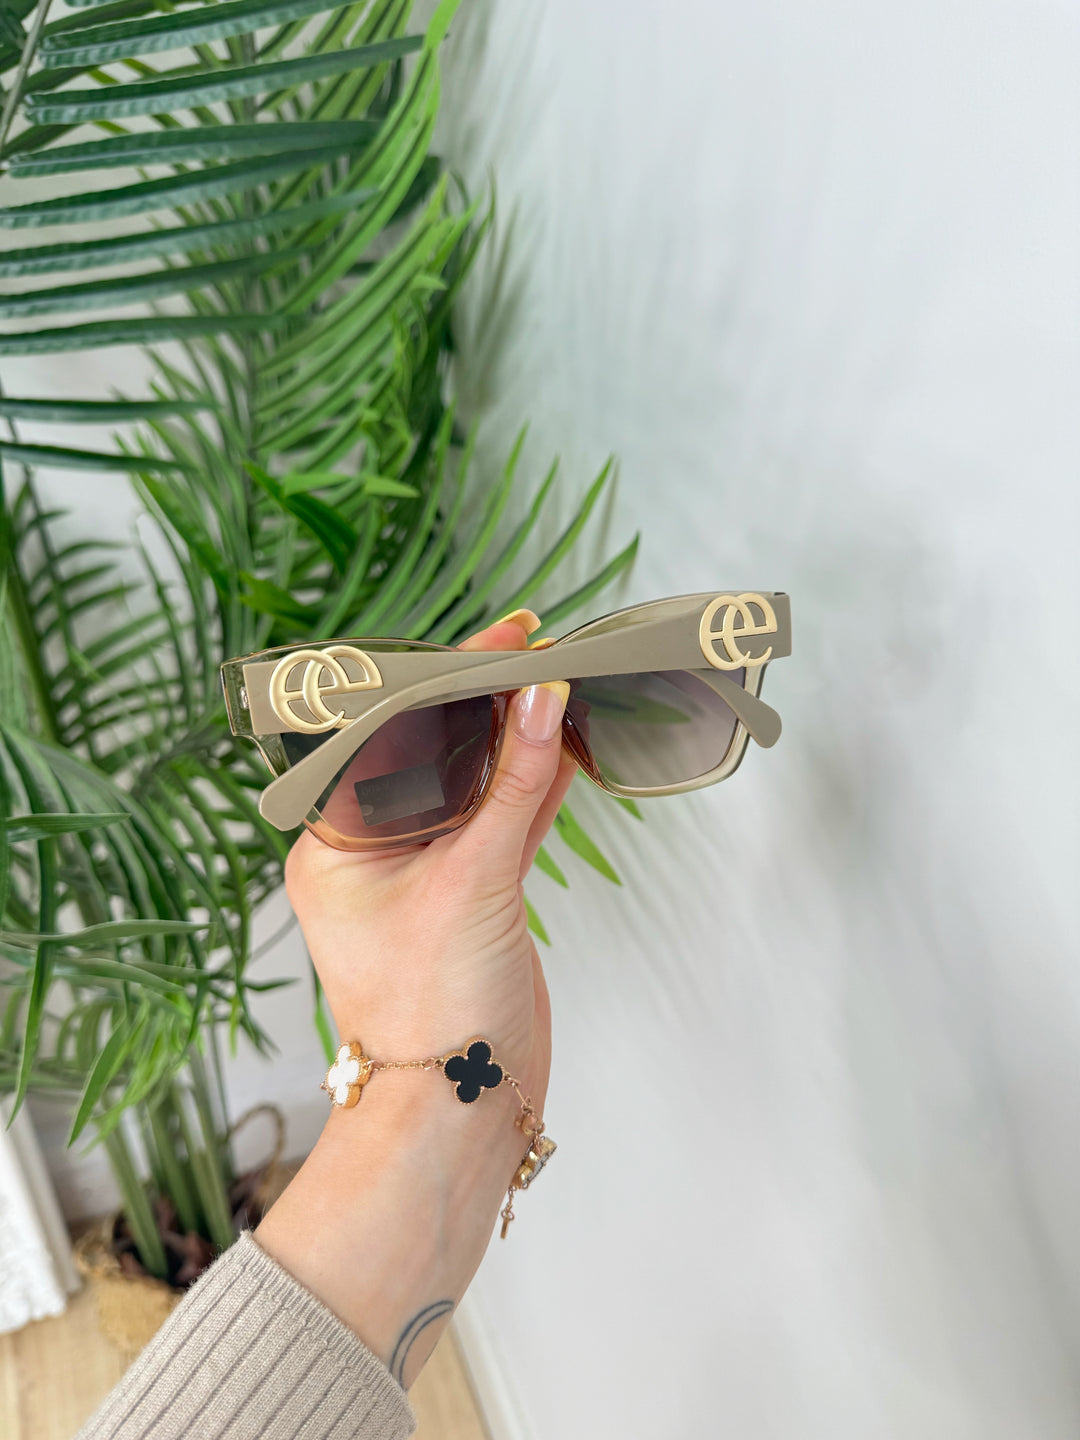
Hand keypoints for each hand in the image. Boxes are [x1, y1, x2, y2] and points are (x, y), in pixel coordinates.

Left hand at [257, 613, 574, 1387]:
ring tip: (561, 682)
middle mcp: (374, 851)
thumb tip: (543, 698)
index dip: (446, 679)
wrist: (463, 1109)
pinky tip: (565, 744)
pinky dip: (536, 785)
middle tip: (538, 649)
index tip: (503, 640)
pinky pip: (504, 821)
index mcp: (335, 844)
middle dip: (485, 702)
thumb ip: (514, 787)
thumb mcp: (473, 883)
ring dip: (517, 738)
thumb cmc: (434, 1012)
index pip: (388, 734)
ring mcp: (427, 871)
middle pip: (433, 751)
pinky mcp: (474, 893)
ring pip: (475, 783)